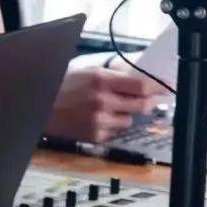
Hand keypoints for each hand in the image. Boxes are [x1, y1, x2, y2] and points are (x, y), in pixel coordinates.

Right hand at [45, 67, 168, 142]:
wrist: (40, 106)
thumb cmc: (63, 85)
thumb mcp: (89, 71)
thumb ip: (115, 74)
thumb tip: (140, 73)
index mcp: (102, 81)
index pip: (141, 85)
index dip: (157, 87)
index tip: (166, 86)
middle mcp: (103, 101)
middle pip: (142, 104)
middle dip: (146, 101)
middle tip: (146, 98)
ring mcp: (99, 120)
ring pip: (130, 119)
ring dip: (126, 113)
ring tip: (109, 107)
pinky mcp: (94, 135)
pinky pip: (115, 131)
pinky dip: (112, 125)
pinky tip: (98, 117)